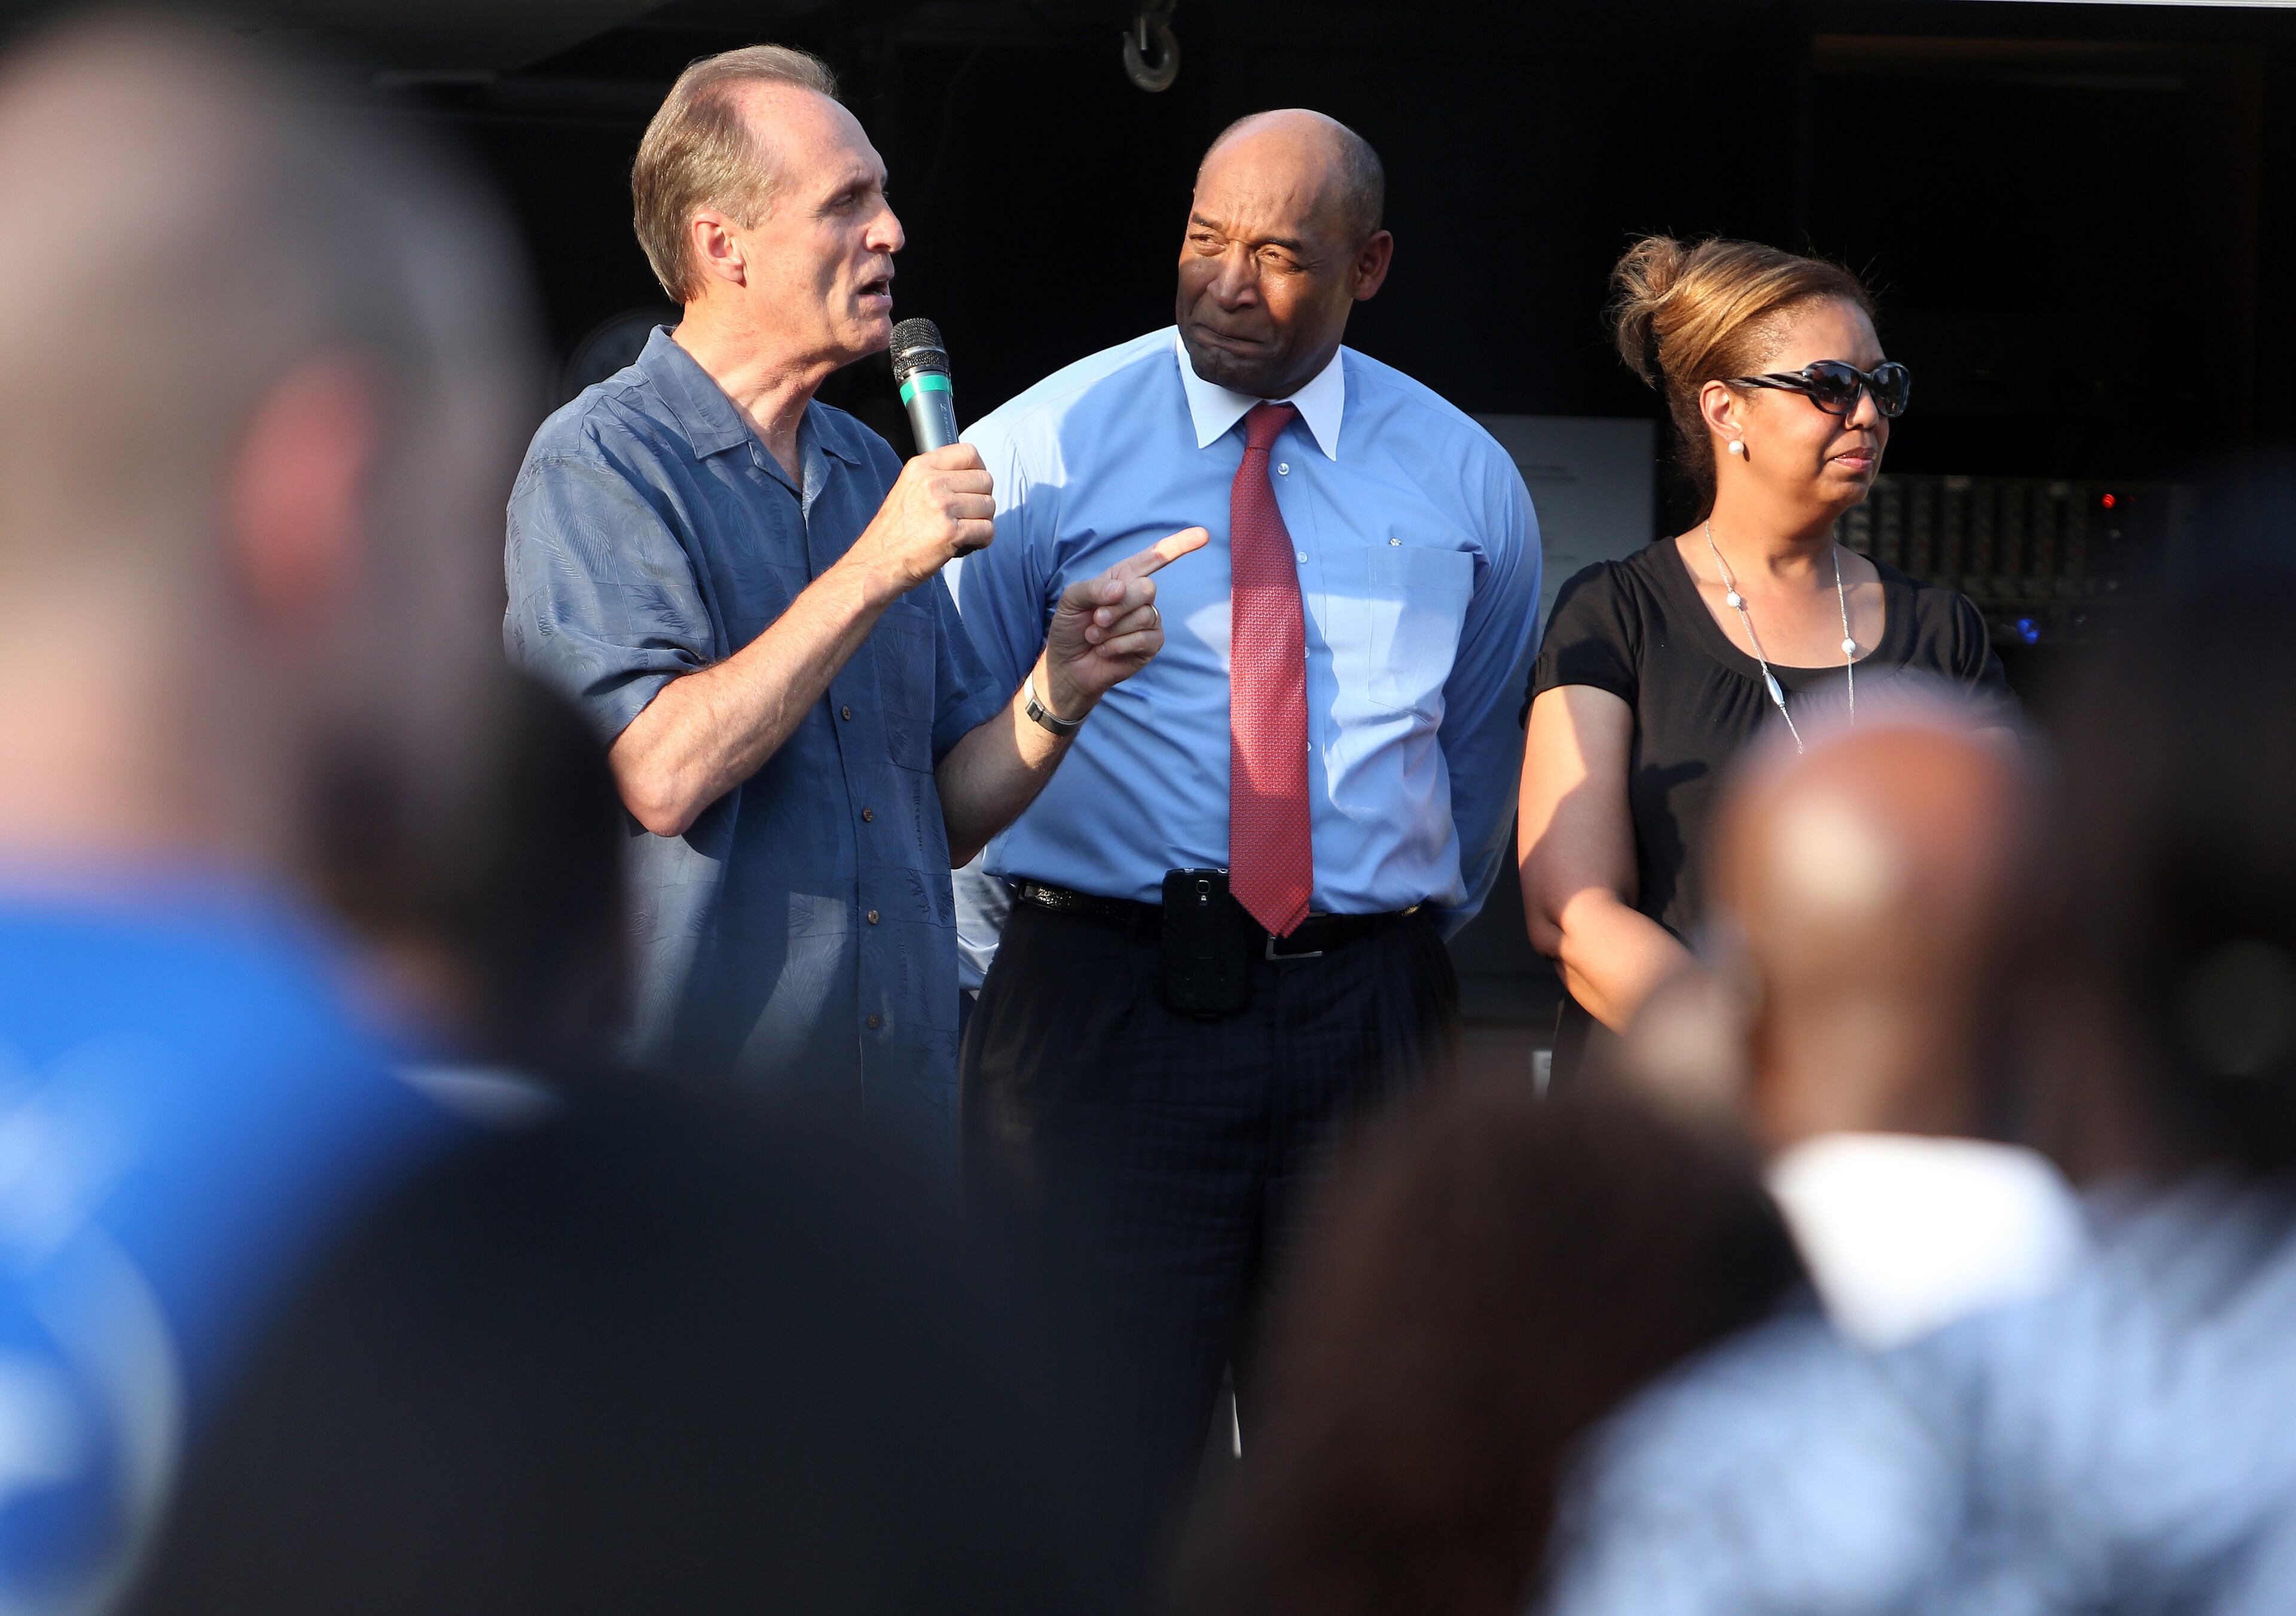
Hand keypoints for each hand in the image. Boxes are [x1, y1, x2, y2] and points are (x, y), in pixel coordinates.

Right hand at [842, 443, 994, 600]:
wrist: (877, 563)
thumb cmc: (895, 532)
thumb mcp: (908, 489)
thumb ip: (936, 477)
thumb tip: (972, 473)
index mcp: (921, 467)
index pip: (969, 453)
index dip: (978, 470)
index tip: (974, 487)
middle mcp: (931, 482)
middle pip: (985, 480)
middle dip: (982, 500)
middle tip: (967, 516)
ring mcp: (942, 506)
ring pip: (989, 506)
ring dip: (982, 522)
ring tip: (963, 531)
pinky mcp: (951, 532)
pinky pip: (987, 530)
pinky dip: (982, 540)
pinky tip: (966, 544)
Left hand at [1039, 527, 1209, 717]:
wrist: (1068, 665)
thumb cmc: (1070, 628)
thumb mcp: (1071, 600)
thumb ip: (1094, 588)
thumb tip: (1121, 588)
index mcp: (1123, 577)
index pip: (1154, 557)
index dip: (1180, 545)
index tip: (1204, 535)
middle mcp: (1140, 596)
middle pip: (1148, 588)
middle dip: (1119, 606)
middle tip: (1097, 619)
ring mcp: (1149, 620)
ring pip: (1144, 615)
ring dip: (1113, 629)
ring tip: (1095, 637)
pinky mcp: (1152, 644)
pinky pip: (1145, 638)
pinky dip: (1119, 644)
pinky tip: (1105, 650)